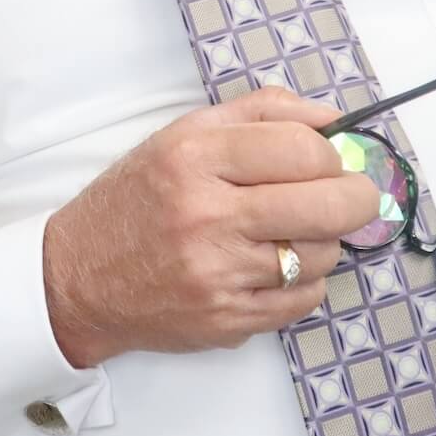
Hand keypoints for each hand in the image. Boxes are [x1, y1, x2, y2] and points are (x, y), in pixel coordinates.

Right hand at [42, 89, 381, 369]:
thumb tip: (332, 119)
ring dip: (323, 241)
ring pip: (322, 255)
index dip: (331, 153)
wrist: (78, 278)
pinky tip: (275, 266)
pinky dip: (304, 281)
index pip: (302, 148)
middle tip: (353, 195)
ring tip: (294, 231)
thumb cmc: (136, 200)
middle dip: (356, 197)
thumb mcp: (181, 136)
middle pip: (327, 205)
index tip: (329, 160)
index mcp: (193, 157)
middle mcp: (205, 214)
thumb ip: (259, 114)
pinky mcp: (227, 321)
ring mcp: (217, 274)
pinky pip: (304, 299)